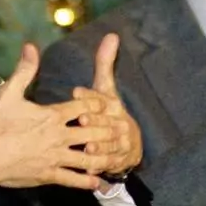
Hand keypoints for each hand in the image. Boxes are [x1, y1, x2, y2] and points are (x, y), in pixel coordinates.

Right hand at [0, 43, 115, 204]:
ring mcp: (55, 157)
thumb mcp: (8, 92)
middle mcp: (58, 136)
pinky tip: (96, 182)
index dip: (98, 104)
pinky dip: (86, 181)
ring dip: (104, 155)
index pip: (84, 107)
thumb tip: (31, 46)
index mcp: (52, 115)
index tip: (108, 103)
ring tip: (117, 155)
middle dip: (109, 130)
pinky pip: (72, 179)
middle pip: (93, 132)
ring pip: (87, 158)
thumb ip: (24, 70)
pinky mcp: (48, 175)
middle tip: (124, 129)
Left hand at [70, 33, 142, 175]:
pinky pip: (108, 164)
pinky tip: (88, 170)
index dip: (89, 95)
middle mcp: (118, 122)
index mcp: (113, 103)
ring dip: (98, 145)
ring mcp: (120, 143)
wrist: (130, 143)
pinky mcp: (118, 160)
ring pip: (108, 144)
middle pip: (105, 121)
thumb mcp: (107, 88)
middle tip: (79, 120)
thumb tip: (111, 35)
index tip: (75, 92)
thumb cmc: (110, 111)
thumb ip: (105, 63)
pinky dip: (99, 167)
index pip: (101, 96)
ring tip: (86, 146)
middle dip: (94, 121)